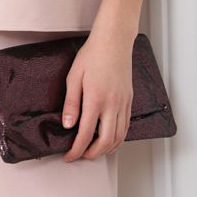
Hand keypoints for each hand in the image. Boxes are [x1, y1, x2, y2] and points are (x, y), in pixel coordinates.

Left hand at [61, 22, 134, 161]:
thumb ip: (71, 103)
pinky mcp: (129, 101)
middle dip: (92, 155)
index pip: (86, 134)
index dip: (76, 150)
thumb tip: (67, 125)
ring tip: (93, 151)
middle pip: (105, 142)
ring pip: (118, 137)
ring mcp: (123, 104)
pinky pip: (126, 127)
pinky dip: (118, 139)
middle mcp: (112, 105)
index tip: (68, 156)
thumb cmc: (92, 54)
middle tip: (80, 156)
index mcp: (96, 99)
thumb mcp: (74, 76)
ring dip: (106, 150)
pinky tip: (109, 140)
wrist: (114, 40)